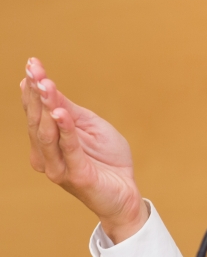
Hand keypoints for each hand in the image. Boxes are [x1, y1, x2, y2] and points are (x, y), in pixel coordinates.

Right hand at [21, 57, 147, 241]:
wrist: (125, 193)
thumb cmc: (107, 160)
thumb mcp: (90, 127)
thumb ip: (70, 111)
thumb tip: (48, 87)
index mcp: (49, 143)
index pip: (37, 112)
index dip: (33, 89)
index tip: (31, 63)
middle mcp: (47, 156)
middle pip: (37, 120)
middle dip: (35, 93)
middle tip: (33, 68)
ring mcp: (59, 167)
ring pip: (48, 133)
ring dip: (46, 107)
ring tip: (45, 84)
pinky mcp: (76, 175)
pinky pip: (69, 149)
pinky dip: (65, 130)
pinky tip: (61, 113)